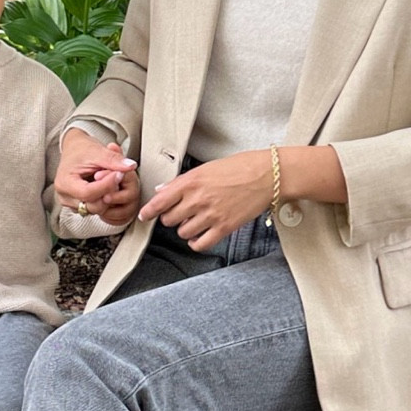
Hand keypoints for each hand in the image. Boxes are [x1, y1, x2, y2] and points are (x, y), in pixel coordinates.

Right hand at [57, 128, 139, 227]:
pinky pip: (97, 208)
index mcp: (64, 183)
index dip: (106, 185)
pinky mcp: (79, 207)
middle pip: (93, 205)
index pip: (88, 193)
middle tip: (118, 175)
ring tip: (111, 179)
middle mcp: (65, 197)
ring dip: (109, 195)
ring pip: (97, 208)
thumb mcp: (97, 151)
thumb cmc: (81, 150)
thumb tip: (130, 166)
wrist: (74, 150)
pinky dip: (105, 198)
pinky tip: (108, 186)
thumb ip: (113, 159)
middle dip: (109, 192)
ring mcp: (71, 204)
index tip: (119, 174)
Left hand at [139, 150, 273, 249]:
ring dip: (185, 229)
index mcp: (191, 182)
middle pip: (169, 219)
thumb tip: (162, 190)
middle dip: (171, 217)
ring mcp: (211, 215)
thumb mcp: (206, 168)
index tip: (144, 215)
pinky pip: (200, 243)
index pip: (159, 201)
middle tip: (179, 213)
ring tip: (194, 221)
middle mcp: (198, 199)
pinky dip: (196, 242)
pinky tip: (199, 236)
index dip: (148, 211)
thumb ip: (182, 181)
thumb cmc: (240, 167)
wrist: (267, 176)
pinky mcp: (224, 227)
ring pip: (183, 232)